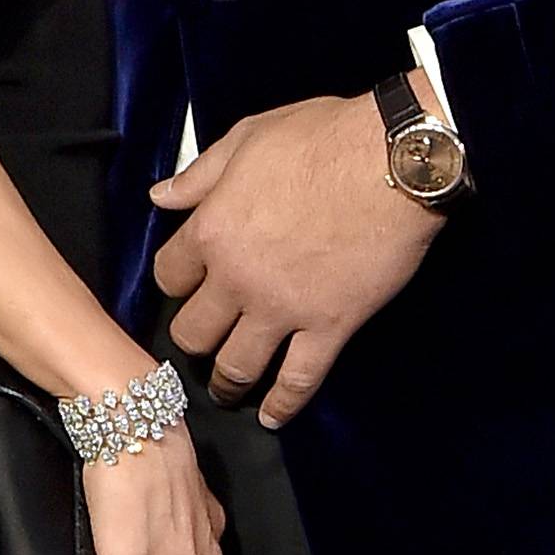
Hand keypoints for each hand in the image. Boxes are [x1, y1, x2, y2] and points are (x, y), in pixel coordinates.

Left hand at [148, 92, 440, 422]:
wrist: (393, 159)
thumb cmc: (323, 138)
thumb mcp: (247, 138)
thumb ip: (200, 175)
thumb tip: (161, 197)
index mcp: (212, 231)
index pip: (169, 275)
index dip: (176, 282)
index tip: (187, 286)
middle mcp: (238, 279)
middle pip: (193, 330)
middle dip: (194, 337)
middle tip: (204, 340)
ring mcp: (283, 309)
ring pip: (236, 365)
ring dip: (226, 383)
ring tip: (226, 391)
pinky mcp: (329, 326)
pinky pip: (298, 379)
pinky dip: (283, 404)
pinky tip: (272, 417)